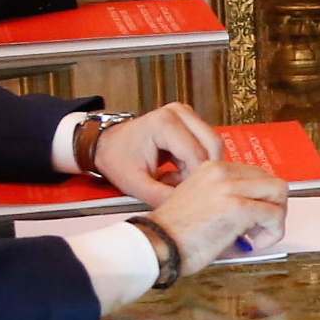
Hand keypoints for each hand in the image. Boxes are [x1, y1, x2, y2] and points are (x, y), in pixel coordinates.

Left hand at [90, 102, 222, 203]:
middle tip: (184, 187)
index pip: (197, 155)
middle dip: (203, 171)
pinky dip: (198, 160)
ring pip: (213, 143)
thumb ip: (164, 197)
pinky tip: (179, 170)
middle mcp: (178, 112)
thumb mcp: (136, 185)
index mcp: (164, 123)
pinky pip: (206, 142)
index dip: (196, 179)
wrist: (106, 144)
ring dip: (201, 166)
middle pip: (212, 144)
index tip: (185, 194)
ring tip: (177, 178)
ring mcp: (185, 112)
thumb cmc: (117, 159)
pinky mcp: (189, 118)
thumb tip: (190, 207)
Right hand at [147, 160, 289, 274]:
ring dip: (276, 217)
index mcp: (212, 168)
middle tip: (260, 227)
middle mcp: (223, 173)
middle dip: (274, 206)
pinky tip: (257, 243)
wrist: (157, 244)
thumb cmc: (174, 232)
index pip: (256, 174)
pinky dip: (273, 231)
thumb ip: (225, 197)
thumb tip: (255, 208)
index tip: (254, 217)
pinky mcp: (238, 208)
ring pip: (278, 192)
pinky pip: (274, 214)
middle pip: (271, 180)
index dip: (261, 197)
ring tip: (259, 235)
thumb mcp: (200, 201)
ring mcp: (231, 188)